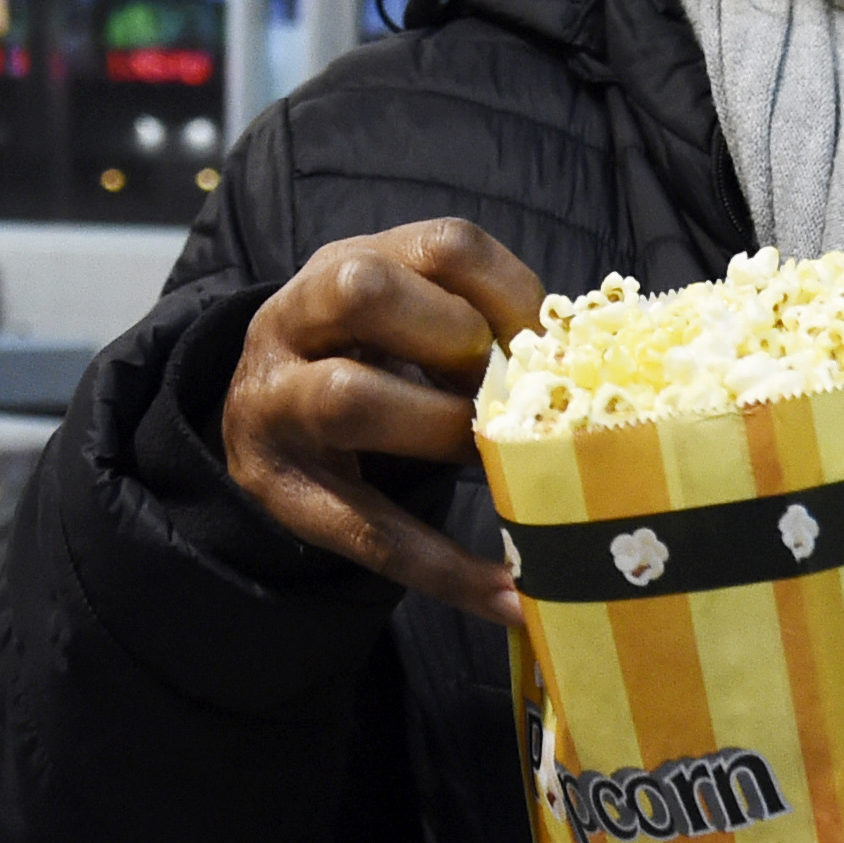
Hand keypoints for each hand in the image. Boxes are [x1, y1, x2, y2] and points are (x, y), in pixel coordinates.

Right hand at [224, 220, 546, 625]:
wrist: (259, 417)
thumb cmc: (366, 360)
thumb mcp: (403, 318)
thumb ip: (475, 326)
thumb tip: (584, 371)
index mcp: (351, 262)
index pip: (444, 246)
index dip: (513, 296)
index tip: (549, 348)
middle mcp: (296, 318)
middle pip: (363, 289)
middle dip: (453, 341)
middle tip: (498, 395)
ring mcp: (276, 402)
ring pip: (347, 397)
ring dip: (440, 432)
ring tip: (493, 466)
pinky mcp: (278, 488)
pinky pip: (364, 530)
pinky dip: (446, 569)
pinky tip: (509, 596)